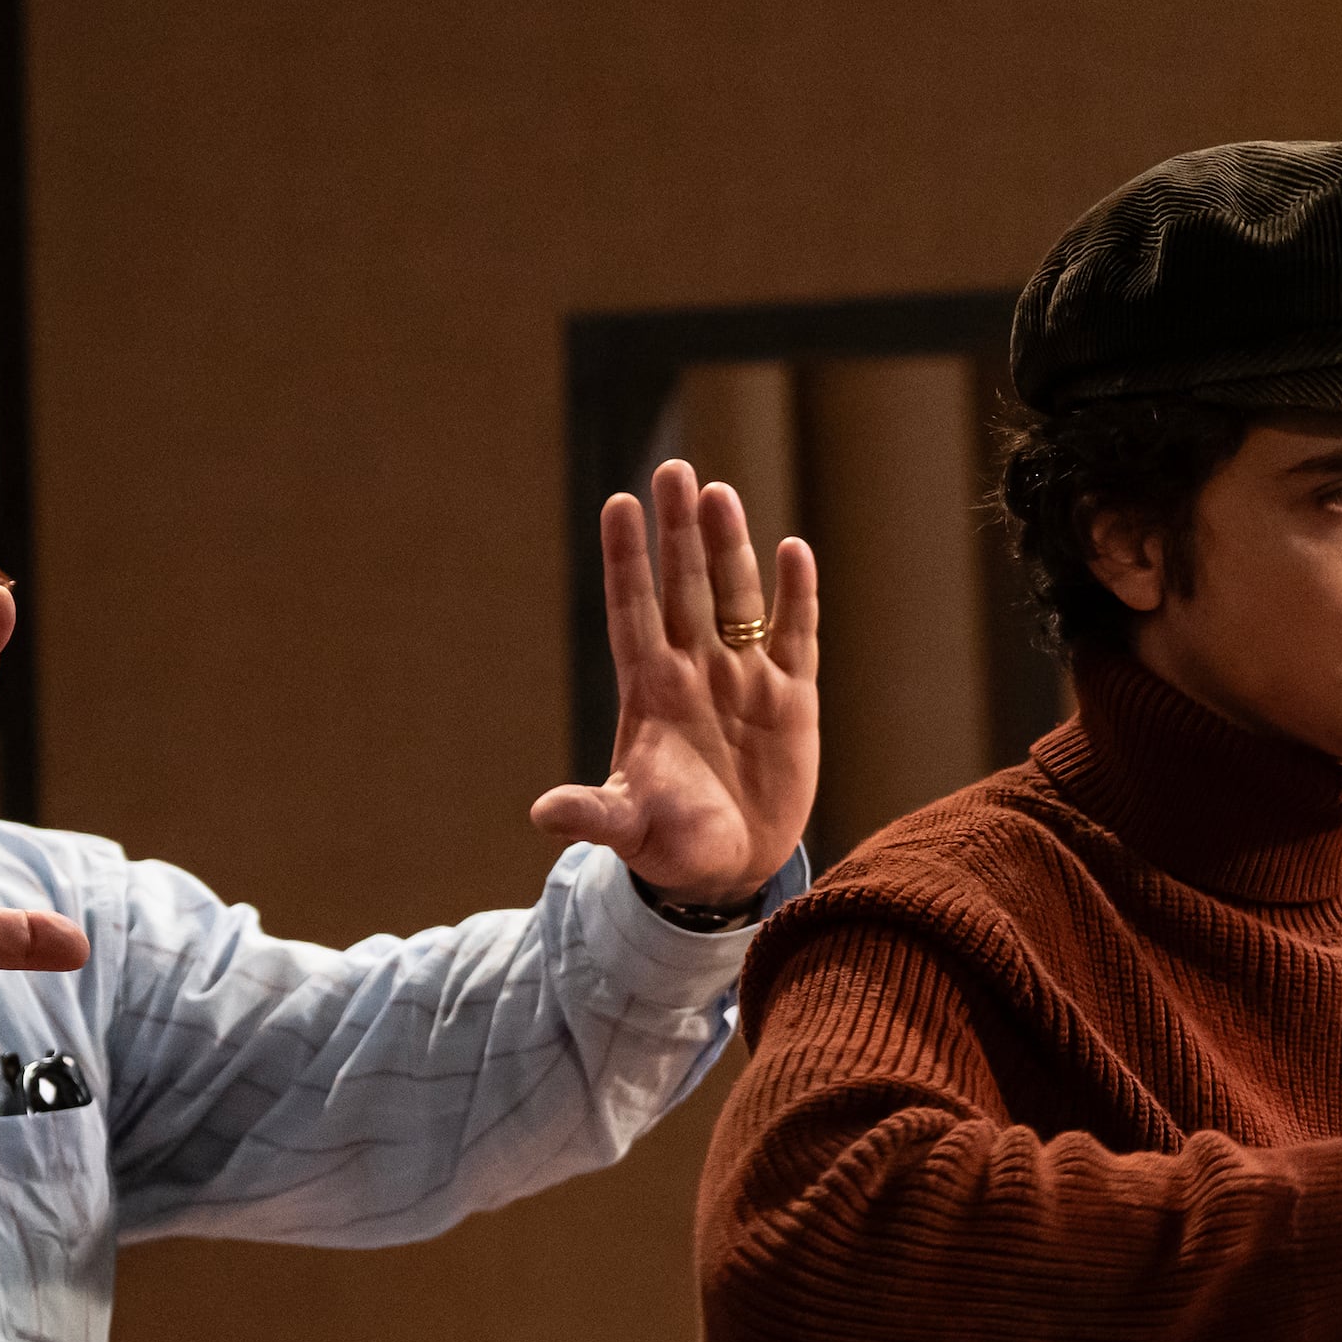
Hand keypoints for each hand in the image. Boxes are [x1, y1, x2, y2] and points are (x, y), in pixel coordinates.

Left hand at [533, 461, 817, 907]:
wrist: (731, 870)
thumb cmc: (671, 846)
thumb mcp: (631, 830)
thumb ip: (595, 813)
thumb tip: (543, 813)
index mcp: (651, 694)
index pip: (634, 612)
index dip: (626, 560)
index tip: (618, 504)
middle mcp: (695, 673)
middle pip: (684, 587)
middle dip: (679, 532)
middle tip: (675, 471)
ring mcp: (744, 680)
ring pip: (736, 598)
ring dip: (730, 548)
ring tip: (721, 495)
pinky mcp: (791, 699)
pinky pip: (796, 635)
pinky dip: (798, 596)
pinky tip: (794, 551)